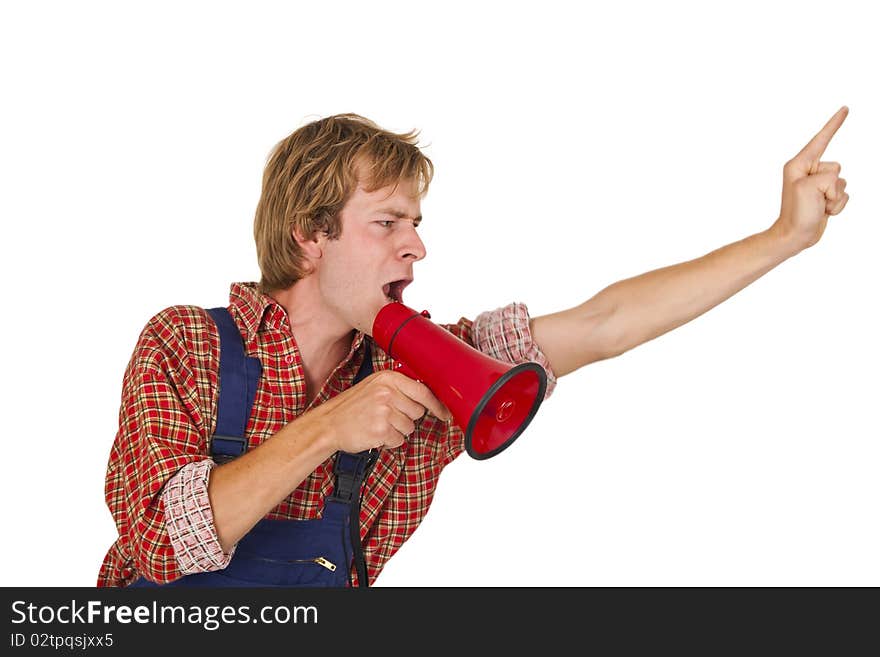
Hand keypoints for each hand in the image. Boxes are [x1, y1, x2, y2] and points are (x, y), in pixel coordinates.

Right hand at [307, 370, 451, 453]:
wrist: (328, 424)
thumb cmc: (352, 407)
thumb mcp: (374, 387)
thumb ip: (398, 388)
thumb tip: (428, 396)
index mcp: (388, 378)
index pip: (423, 391)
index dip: (438, 405)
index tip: (446, 413)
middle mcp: (387, 392)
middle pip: (418, 412)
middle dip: (406, 418)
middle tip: (386, 417)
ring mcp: (384, 411)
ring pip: (409, 428)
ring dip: (397, 431)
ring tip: (377, 424)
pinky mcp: (381, 430)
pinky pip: (398, 440)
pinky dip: (389, 441)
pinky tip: (374, 433)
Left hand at [772, 106, 849, 252]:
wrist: (795, 236)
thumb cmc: (796, 212)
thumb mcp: (807, 188)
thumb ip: (826, 176)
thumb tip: (833, 184)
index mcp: (799, 164)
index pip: (821, 139)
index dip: (834, 124)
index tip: (845, 109)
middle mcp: (809, 172)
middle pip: (837, 167)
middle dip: (831, 185)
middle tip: (814, 199)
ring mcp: (818, 185)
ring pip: (843, 183)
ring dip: (834, 198)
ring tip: (818, 207)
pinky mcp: (826, 196)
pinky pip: (844, 195)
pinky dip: (838, 206)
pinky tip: (823, 212)